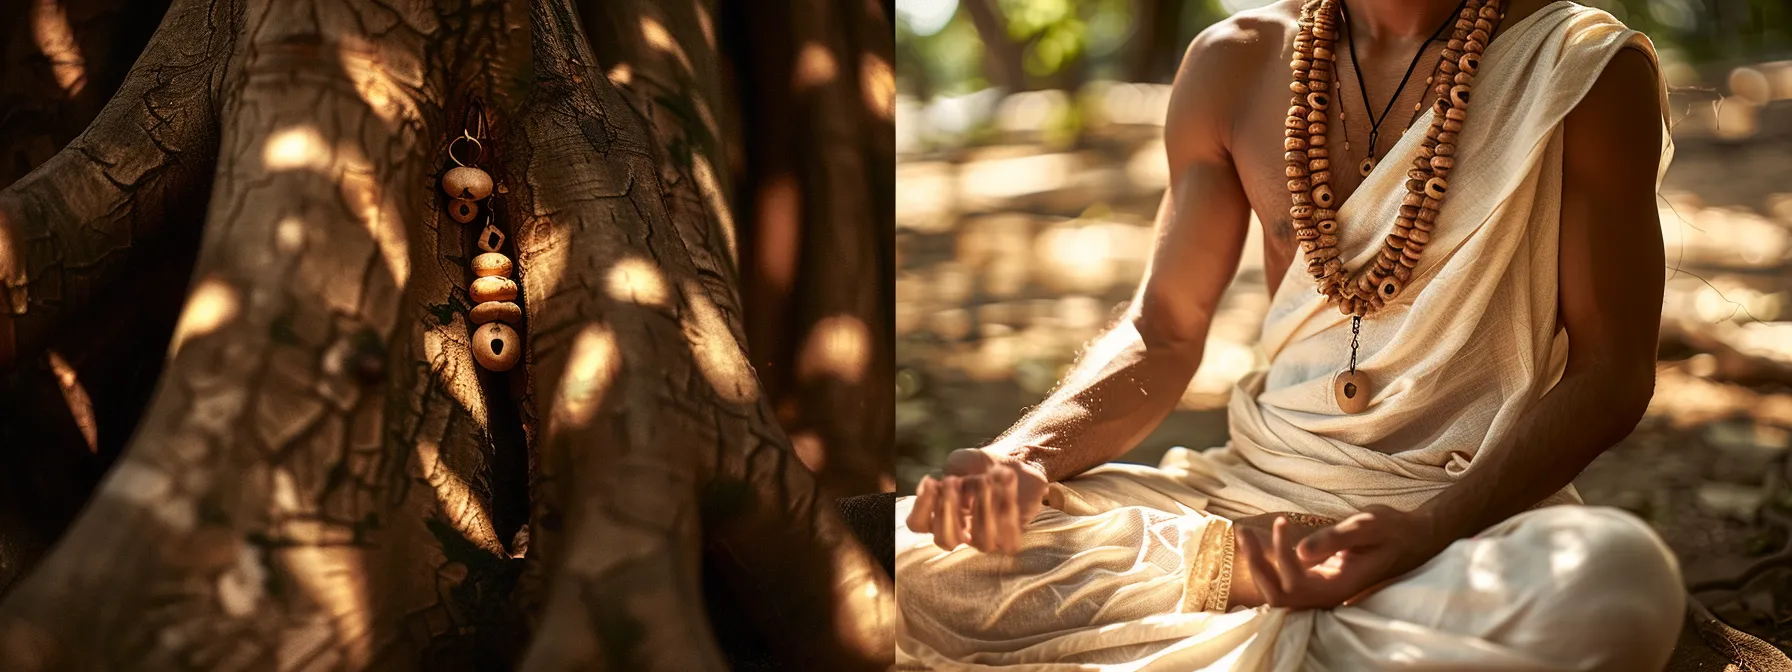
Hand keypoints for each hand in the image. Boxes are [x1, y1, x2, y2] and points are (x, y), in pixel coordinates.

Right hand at [906, 448, 1048, 553]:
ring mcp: (986, 539)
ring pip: (982, 543)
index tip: (931, 481)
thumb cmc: (981, 464)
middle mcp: (961, 533)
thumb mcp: (960, 460)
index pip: (918, 524)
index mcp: (940, 515)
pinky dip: (1008, 511)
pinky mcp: (1012, 538)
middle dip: (947, 511)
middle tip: (952, 482)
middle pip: (944, 540)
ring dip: (983, 509)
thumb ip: (948, 471)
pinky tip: (1006, 485)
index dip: (921, 507)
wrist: (1015, 460)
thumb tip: (938, 487)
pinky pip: (1009, 541)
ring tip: (984, 480)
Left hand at [1234, 505, 1447, 609]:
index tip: (1283, 521)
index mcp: (1339, 588)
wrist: (1412, 538)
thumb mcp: (1365, 526)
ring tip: (1244, 534)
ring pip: (1278, 593)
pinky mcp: (1318, 583)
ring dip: (1258, 565)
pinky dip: (1267, 566)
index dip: (1280, 556)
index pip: (1295, 585)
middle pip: (1278, 596)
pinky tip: (1257, 543)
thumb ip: (1334, 539)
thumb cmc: (1391, 530)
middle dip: (1257, 565)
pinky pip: (1285, 584)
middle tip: (1243, 532)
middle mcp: (1327, 596)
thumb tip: (1299, 552)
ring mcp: (1322, 592)